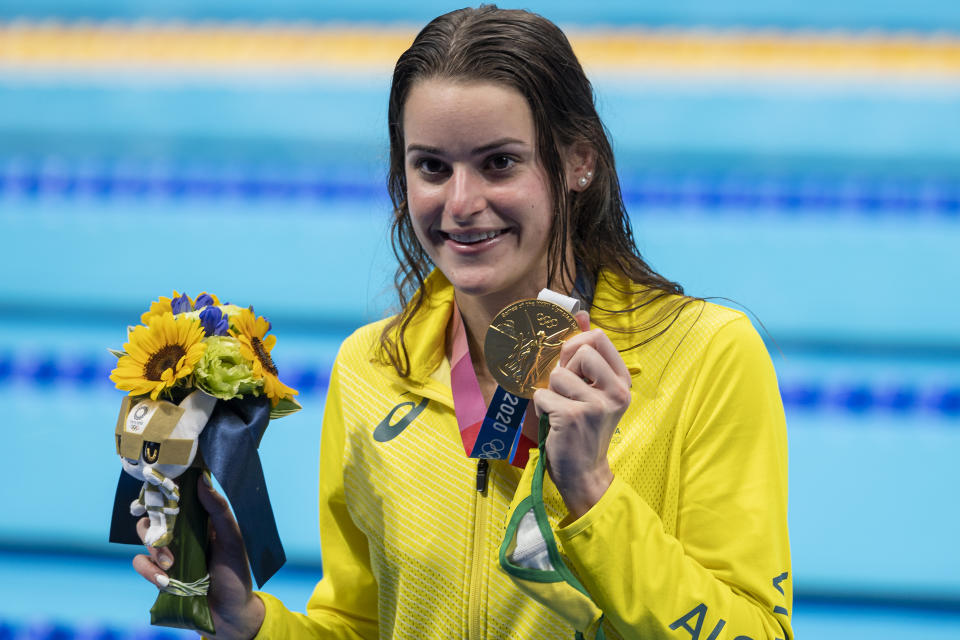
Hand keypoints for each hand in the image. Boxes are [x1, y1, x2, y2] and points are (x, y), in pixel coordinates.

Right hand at [132, 475, 265, 639]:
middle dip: (156, 522)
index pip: (178, 495)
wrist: (229, 614)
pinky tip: (165, 581)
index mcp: (200, 519)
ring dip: (153, 548)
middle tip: (166, 536)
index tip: (162, 484)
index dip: (168, 487)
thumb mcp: (233, 539)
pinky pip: (140, 563)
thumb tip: (201, 480)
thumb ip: (218, 510)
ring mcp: (168, 551)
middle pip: (156, 512)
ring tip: (170, 565)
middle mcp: (182, 532)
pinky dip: (148, 570)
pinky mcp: (158, 573)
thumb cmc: (235, 573)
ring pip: (144, 535)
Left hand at [532, 311, 631, 518]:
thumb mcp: (593, 389)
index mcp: (622, 381)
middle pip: (579, 350)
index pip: (598, 337)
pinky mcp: (574, 416)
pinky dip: (542, 409)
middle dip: (563, 369)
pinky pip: (543, 395)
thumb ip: (587, 354)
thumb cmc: (584, 427)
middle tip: (566, 392)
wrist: (584, 472)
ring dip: (551, 392)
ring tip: (561, 410)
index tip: (571, 365)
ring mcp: (597, 404)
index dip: (576, 345)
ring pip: (557, 374)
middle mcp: (617, 391)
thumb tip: (581, 314)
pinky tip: (555, 423)